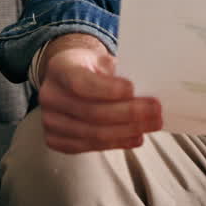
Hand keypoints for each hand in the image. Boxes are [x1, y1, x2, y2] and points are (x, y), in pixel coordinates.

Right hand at [36, 33, 162, 153]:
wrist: (66, 78)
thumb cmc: (89, 66)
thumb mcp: (100, 58)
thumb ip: (117, 71)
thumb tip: (147, 86)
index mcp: (60, 69)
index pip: (81, 83)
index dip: (108, 89)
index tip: (133, 89)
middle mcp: (50, 96)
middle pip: (92, 112)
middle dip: (129, 114)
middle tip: (155, 111)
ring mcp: (50, 121)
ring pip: (94, 133)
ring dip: (128, 131)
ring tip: (152, 124)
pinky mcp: (55, 140)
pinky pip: (89, 146)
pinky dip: (116, 143)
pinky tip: (135, 137)